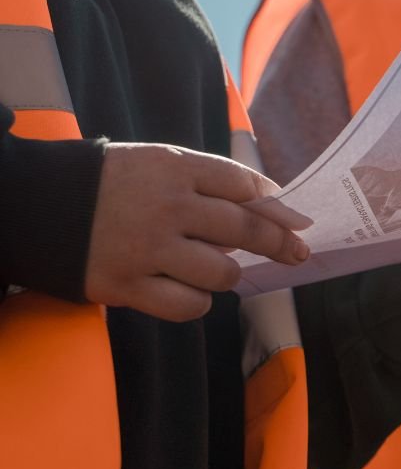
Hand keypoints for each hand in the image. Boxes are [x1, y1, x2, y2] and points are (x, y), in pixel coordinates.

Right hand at [84, 143, 309, 321]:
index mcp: (173, 169)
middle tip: (298, 252)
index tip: (295, 218)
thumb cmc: (109, 184)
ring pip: (221, 272)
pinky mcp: (126, 286)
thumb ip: (208, 178)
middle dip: (279, 242)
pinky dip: (198, 302)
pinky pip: (188, 305)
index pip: (241, 184)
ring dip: (227, 274)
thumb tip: (268, 197)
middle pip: (243, 228)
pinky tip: (190, 290)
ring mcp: (147, 249)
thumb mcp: (156, 163)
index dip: (274, 204)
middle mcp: (166, 207)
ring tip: (214, 267)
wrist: (35, 205)